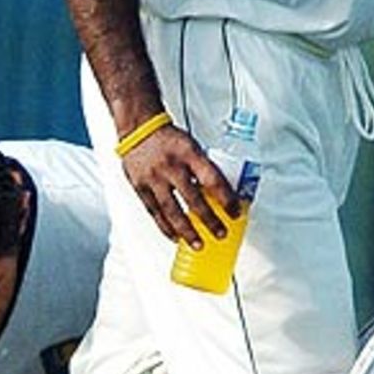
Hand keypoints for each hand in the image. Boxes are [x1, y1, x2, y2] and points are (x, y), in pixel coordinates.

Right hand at [121, 124, 237, 244]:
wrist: (138, 128)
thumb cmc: (169, 139)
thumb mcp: (193, 146)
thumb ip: (204, 168)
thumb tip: (223, 192)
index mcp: (189, 154)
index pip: (212, 179)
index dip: (226, 198)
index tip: (235, 212)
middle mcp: (171, 166)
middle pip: (193, 199)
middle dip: (209, 220)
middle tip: (220, 233)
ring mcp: (154, 178)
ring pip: (172, 210)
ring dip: (187, 231)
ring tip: (198, 244)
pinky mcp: (140, 187)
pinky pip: (154, 212)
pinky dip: (166, 227)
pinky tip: (175, 237)